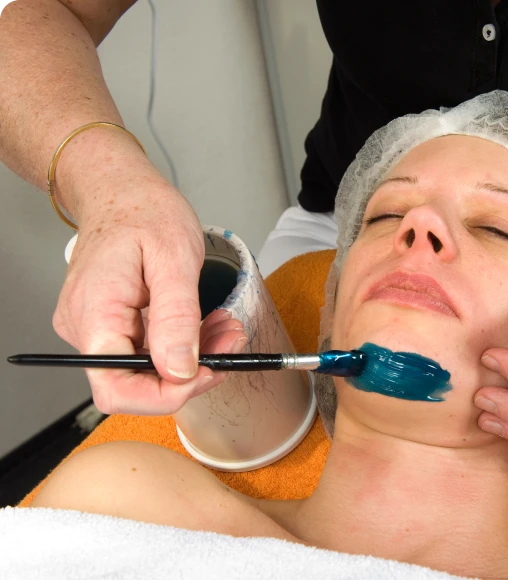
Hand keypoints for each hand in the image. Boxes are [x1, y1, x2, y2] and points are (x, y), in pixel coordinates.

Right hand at [53, 172, 245, 414]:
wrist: (121, 189)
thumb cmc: (144, 211)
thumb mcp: (174, 258)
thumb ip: (176, 317)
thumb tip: (178, 370)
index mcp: (94, 313)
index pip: (116, 389)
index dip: (165, 394)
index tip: (208, 372)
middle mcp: (86, 328)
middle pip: (135, 383)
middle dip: (191, 372)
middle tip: (231, 342)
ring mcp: (95, 328)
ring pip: (147, 369)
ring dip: (194, 356)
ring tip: (226, 326)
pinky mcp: (111, 324)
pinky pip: (147, 350)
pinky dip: (183, 343)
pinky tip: (206, 323)